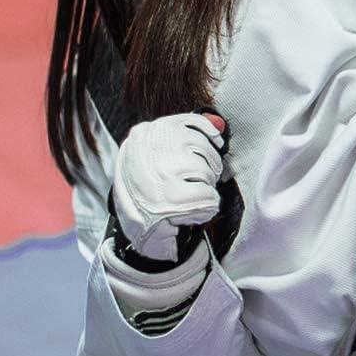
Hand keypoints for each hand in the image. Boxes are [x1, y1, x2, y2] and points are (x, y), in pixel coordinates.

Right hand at [111, 112, 226, 261]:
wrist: (137, 234)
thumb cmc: (150, 193)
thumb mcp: (158, 159)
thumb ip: (188, 139)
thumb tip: (219, 125)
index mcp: (142, 136)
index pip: (186, 121)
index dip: (206, 132)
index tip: (215, 140)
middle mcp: (148, 151)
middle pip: (202, 146)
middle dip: (206, 166)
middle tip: (193, 181)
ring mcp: (160, 175)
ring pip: (207, 171)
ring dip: (204, 188)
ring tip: (186, 198)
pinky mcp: (173, 201)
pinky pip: (210, 197)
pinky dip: (206, 207)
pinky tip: (190, 212)